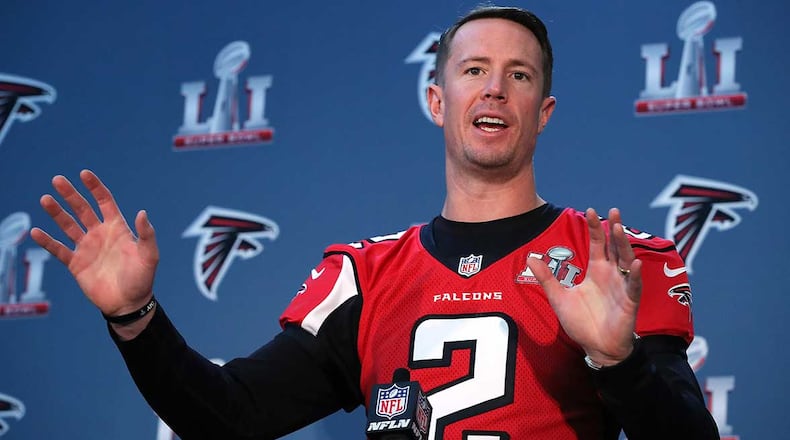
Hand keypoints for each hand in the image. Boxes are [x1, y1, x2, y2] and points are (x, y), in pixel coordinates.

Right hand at [30, 170, 158, 317]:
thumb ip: (146, 234)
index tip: (84, 174)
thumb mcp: (149, 255)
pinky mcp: (76, 263)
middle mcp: (100, 234)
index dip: (95, 187)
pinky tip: (36, 232)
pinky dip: (48, 241)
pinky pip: (58, 249)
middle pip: (82, 209)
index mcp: (118, 228)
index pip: (104, 201)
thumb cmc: (142, 278)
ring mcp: (87, 247)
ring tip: (45, 199)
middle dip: (70, 194)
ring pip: (68, 225)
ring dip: (56, 213)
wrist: (128, 303)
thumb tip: (142, 212)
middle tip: (57, 180)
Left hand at [527, 207, 641, 365]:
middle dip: (614, 229)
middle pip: (615, 247)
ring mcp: (622, 287)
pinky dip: (635, 275)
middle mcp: (612, 275)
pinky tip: (635, 263)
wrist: (596, 347)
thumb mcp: (559, 297)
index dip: (596, 228)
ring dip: (624, 245)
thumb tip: (530, 258)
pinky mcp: (630, 302)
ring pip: (626, 261)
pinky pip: (634, 286)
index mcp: (596, 271)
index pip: (598, 244)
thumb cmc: (581, 322)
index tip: (590, 210)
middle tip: (613, 211)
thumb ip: (546, 278)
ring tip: (620, 228)